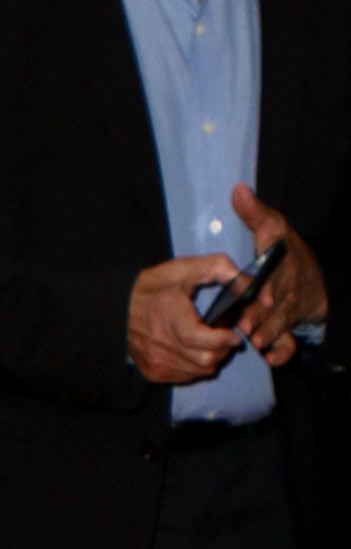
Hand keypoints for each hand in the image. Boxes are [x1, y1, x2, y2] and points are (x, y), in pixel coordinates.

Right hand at [127, 254, 241, 384]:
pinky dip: (195, 367)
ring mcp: (158, 362)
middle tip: (225, 338)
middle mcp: (164, 346)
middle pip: (206, 360)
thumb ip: (219, 268)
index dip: (226, 340)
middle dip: (223, 350)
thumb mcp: (185, 268)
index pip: (208, 343)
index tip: (234, 333)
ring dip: (211, 359)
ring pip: (198, 371)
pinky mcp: (153, 371)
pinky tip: (193, 351)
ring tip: (211, 344)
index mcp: (174, 321)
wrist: (116, 306)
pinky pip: (184, 376)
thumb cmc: (153, 287)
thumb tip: (246, 282)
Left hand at [229, 183, 326, 365]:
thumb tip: (238, 189)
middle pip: (277, 301)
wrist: (309, 276)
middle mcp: (287, 286)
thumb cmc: (283, 251)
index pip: (276, 271)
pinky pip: (289, 342)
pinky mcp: (289, 325)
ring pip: (282, 322)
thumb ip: (254, 213)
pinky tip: (270, 358)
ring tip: (254, 341)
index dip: (268, 283)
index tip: (261, 293)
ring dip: (269, 332)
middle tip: (247, 323)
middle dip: (263, 313)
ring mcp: (289, 308)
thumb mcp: (273, 226)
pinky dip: (282, 351)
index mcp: (282, 261)